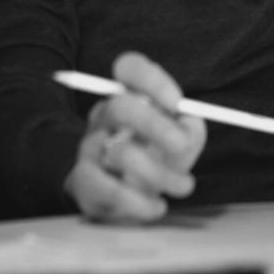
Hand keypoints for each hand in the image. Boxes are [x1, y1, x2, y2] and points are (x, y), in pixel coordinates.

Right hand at [63, 51, 206, 222]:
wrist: (122, 195)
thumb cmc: (157, 158)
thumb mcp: (181, 140)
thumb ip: (190, 129)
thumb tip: (189, 126)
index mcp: (129, 95)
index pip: (129, 67)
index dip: (152, 81)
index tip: (176, 103)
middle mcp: (105, 116)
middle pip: (120, 107)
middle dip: (156, 126)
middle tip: (180, 145)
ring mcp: (91, 147)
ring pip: (120, 153)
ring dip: (161, 174)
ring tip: (183, 185)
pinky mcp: (83, 181)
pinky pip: (109, 190)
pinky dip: (140, 203)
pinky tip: (157, 206)